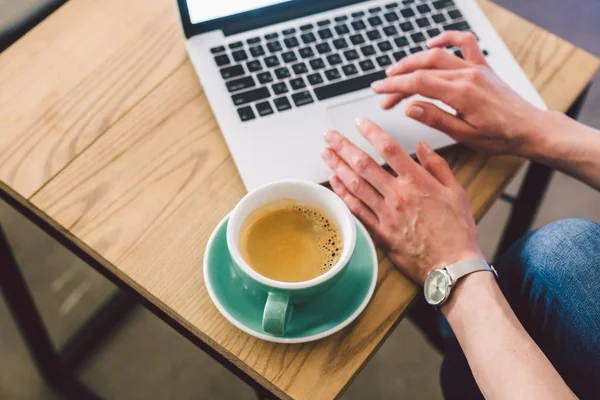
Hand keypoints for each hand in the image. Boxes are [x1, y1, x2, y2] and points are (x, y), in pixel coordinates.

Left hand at [321, 118, 480, 284]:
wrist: (451, 266)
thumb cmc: (457, 230)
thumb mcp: (456, 191)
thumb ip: (437, 165)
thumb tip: (421, 146)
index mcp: (417, 182)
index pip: (389, 148)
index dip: (371, 132)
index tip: (359, 122)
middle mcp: (397, 196)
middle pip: (364, 165)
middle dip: (343, 147)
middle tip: (329, 135)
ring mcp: (385, 214)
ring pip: (355, 185)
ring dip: (337, 167)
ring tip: (326, 153)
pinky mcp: (379, 231)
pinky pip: (356, 209)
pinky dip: (343, 194)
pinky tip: (334, 182)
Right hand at [371, 31, 544, 155]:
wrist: (529, 128)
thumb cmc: (500, 136)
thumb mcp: (464, 135)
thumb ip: (435, 118)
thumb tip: (410, 107)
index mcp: (461, 93)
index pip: (418, 83)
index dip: (394, 85)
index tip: (378, 90)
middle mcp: (467, 75)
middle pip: (422, 69)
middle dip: (398, 77)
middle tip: (382, 90)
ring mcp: (476, 68)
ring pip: (437, 56)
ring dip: (413, 61)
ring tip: (396, 71)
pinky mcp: (483, 67)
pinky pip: (465, 43)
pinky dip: (447, 38)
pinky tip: (432, 43)